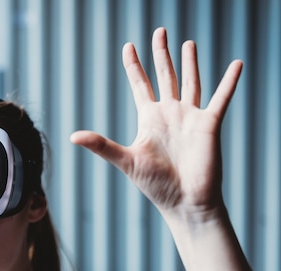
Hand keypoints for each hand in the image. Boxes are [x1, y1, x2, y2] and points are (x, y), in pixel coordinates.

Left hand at [71, 27, 242, 219]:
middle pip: (164, 76)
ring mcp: (190, 117)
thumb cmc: (155, 185)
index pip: (139, 84)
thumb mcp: (126, 160)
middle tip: (159, 31)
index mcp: (149, 119)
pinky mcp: (210, 124)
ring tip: (187, 42)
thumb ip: (101, 145)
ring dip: (190, 62)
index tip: (128, 46)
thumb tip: (72, 136)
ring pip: (191, 81)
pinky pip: (221, 97)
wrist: (184, 202)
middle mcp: (170, 114)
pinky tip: (236, 64)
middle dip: (161, 53)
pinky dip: (229, 81)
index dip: (133, 65)